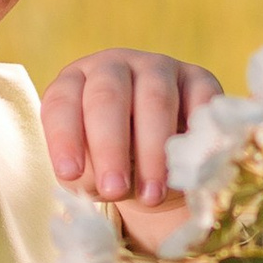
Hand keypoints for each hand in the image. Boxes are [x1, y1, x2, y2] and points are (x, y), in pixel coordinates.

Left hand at [42, 48, 221, 254]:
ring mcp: (158, 67)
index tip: (70, 174)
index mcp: (76, 84)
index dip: (65, 138)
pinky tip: (192, 167)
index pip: (63, 103)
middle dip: (110, 147)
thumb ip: (90, 176)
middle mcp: (114, 67)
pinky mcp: (197, 78)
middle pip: (108, 97)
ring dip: (153, 152)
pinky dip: (195, 133)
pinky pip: (199, 100)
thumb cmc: (113, 165)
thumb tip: (111, 186)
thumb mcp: (91, 172)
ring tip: (152, 195)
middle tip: (115, 190)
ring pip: (155, 100)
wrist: (159, 161)